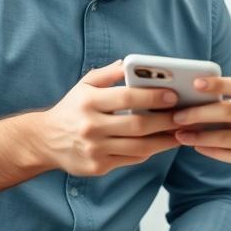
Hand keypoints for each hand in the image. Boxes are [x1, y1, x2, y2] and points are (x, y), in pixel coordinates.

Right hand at [28, 61, 181, 176]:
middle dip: (165, 120)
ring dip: (164, 140)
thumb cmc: (71, 109)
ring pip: (138, 146)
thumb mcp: (84, 85)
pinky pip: (131, 159)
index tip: (173, 95)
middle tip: (185, 115)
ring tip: (181, 132)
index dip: (152, 96)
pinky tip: (162, 144)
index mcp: (88, 102)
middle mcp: (91, 126)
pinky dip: (149, 151)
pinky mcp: (98, 167)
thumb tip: (131, 63)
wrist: (44, 141)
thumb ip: (108, 73)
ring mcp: (94, 149)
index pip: (126, 98)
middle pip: (137, 125)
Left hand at [171, 77, 230, 187]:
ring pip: (224, 137)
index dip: (217, 84)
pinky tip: (198, 147)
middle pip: (227, 112)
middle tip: (178, 115)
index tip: (196, 83)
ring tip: (180, 134)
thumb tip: (210, 100)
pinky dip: (210, 151)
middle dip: (198, 113)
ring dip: (198, 136)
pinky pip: (229, 156)